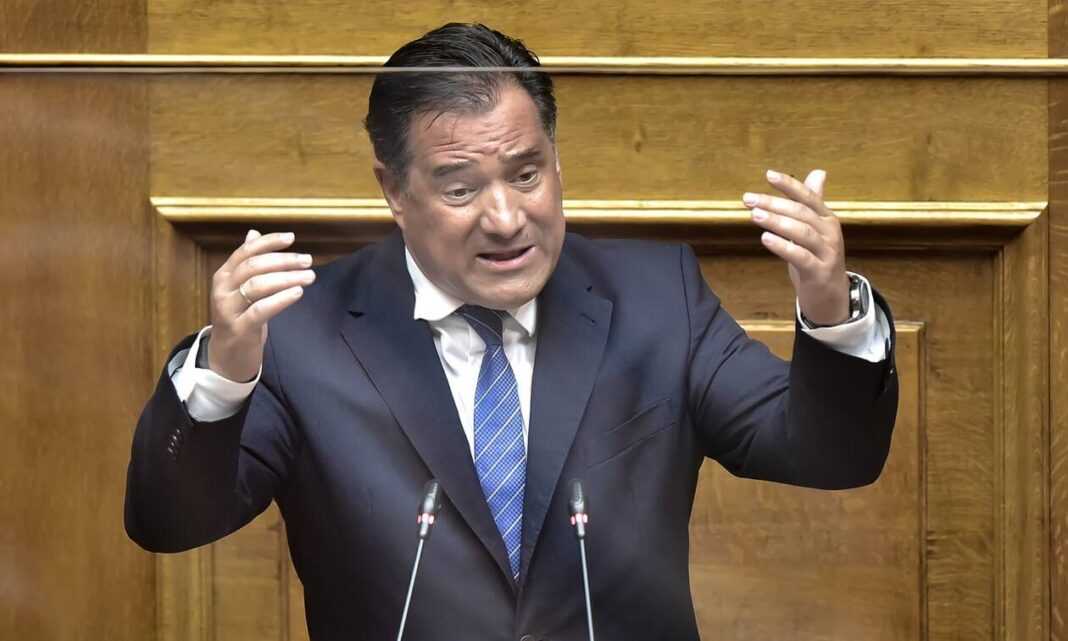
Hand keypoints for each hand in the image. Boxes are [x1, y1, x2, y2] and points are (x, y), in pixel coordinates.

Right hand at [206, 229, 314, 381]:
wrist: (226, 356)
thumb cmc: (239, 318)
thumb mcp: (240, 289)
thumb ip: (247, 263)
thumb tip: (253, 233)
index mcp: (224, 276)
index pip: (246, 252)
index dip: (268, 242)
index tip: (291, 238)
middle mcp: (223, 290)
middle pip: (253, 267)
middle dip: (283, 260)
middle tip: (307, 260)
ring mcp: (228, 309)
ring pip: (257, 286)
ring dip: (286, 278)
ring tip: (309, 276)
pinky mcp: (239, 328)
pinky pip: (261, 310)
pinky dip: (281, 299)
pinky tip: (297, 292)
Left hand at [743, 169, 848, 325]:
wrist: (831, 296)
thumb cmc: (818, 258)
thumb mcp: (815, 229)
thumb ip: (812, 203)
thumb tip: (818, 173)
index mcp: (827, 219)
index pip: (808, 197)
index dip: (789, 185)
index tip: (768, 175)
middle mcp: (830, 232)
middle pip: (801, 213)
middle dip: (774, 204)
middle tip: (749, 199)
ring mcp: (827, 253)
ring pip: (802, 232)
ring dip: (777, 222)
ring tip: (754, 215)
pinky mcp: (819, 272)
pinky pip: (801, 257)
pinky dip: (783, 247)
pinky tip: (766, 239)